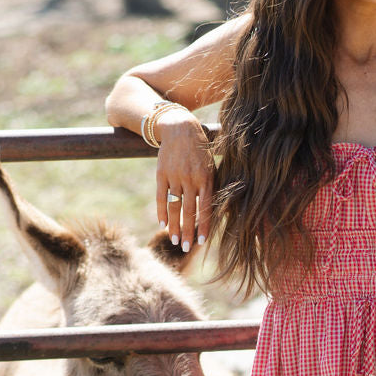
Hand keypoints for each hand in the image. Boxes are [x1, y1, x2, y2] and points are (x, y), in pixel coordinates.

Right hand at [153, 108, 214, 251]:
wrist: (180, 127)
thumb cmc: (200, 150)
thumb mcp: (210, 166)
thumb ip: (211, 186)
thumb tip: (214, 210)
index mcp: (206, 178)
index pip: (205, 207)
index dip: (204, 226)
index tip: (202, 242)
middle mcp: (190, 178)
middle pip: (188, 211)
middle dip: (187, 231)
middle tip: (185, 248)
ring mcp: (175, 176)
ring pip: (174, 206)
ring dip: (173, 225)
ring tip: (173, 240)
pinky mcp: (162, 173)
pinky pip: (161, 196)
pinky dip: (161, 211)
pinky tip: (162, 223)